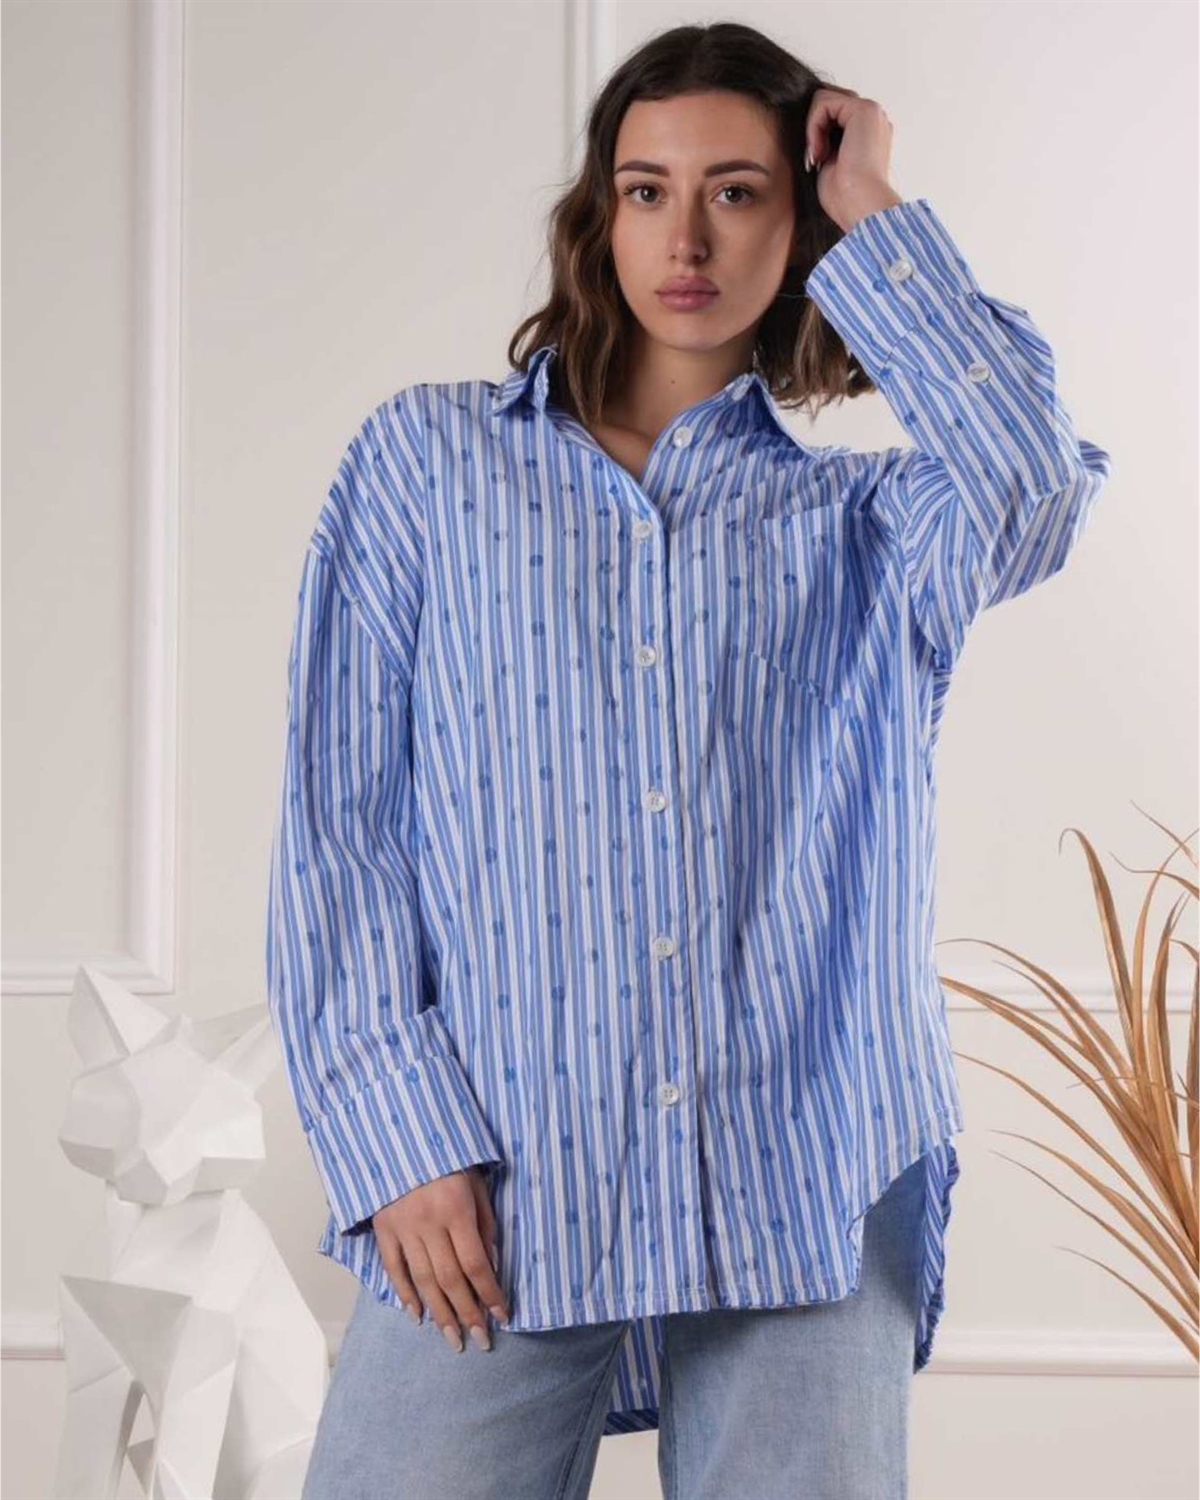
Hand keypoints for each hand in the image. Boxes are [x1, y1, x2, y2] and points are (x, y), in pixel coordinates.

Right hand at [372, 1165, 509, 1351]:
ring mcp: (403, 1227)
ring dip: (439, 1314)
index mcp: (456, 1209)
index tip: (502, 1317)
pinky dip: (404, 1294)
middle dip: (467, 1314)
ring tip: (453, 1339)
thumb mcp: (476, 1182)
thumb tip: (492, 1264)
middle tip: (480, 1342)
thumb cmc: (448, 1158)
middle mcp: (428, 1222)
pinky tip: (417, 1315)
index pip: (476, 1264)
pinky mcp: (383, 1228)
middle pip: (450, 1279)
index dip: (490, 1294)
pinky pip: (393, 1268)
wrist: (400, 1135)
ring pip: (422, 1280)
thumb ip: (485, 1223)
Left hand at [804, 85, 903, 233]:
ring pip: (824, 100)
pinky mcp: (864, 109)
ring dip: (813, 128)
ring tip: (818, 156)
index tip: (816, 161)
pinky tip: (819, 150)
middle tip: (816, 159)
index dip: (817, 133)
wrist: (859, 206)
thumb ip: (824, 141)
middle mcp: (873, 119)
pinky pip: (823, 102)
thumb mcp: (829, 163)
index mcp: (869, 133)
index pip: (833, 115)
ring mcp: (871, 112)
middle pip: (829, 104)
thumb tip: (808, 132)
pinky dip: (813, 125)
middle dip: (815, 128)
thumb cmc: (844, 197)